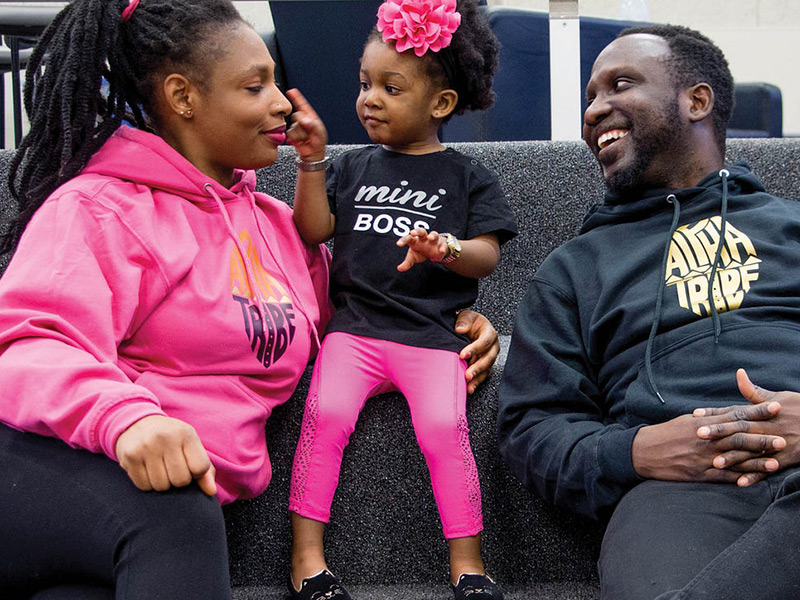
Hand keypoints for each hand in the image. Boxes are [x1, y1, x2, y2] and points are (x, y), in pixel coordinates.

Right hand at [115, 415, 216, 496]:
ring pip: (162, 486)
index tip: (190, 466)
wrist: (136, 422)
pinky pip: (144, 486)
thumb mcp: (190, 445)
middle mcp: (166, 438)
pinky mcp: (130, 457)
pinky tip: (147, 469)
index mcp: (186, 433)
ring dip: (162, 483)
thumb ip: (205, 469)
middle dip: (179, 480)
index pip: (200, 468)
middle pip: (181, 480)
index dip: (197, 473)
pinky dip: (147, 484)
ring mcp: (146, 447)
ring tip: (160, 468)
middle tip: (172, 468)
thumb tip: (211, 491)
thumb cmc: (171, 438)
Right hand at [286, 88, 327, 161]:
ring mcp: (297, 127)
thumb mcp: (319, 134)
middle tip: (309, 133)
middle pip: (296, 115)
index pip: (303, 105)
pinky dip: (295, 138)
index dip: (297, 97)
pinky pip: (290, 133)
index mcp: (311, 118)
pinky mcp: (292, 134)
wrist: (312, 155)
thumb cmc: (318, 143)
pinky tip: (300, 141)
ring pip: (293, 126)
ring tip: (305, 139)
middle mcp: (303, 120)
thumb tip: (304, 119)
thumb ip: (312, 125)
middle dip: (302, 124)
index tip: (292, 91)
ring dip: (300, 134)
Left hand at [396, 228, 447, 271]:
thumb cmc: (421, 252)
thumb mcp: (413, 258)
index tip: (398, 244)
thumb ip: (407, 263)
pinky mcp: (442, 245)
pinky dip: (442, 247)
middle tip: (412, 233)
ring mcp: (434, 240)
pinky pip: (443, 245)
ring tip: (430, 238)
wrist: (435, 251)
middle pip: (421, 231)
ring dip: (432, 235)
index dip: (403, 240)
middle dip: (417, 231)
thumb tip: (399, 268)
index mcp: (415, 240)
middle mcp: (424, 238)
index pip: (408, 238)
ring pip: (434, 234)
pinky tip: (441, 251)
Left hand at [455, 310, 498, 393]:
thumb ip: (464, 321)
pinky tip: (469, 388)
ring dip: (477, 378)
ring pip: (487, 369)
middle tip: (467, 375)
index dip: (475, 348)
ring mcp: (490, 357)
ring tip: (468, 385)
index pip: (485, 341)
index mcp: (490, 333)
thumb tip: (460, 329)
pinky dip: (476, 382)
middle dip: (478, 368)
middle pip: (488, 358)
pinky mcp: (485, 366)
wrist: (469, 327)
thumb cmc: (469, 322)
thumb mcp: (466, 316)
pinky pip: (483, 376)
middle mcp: (493, 347)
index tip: (462, 355)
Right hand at [632, 413, 779, 483]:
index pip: (734, 415)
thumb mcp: (686, 421)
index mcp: (703, 423)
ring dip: (756, 461)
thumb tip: (728, 413)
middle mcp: (705, 440)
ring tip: (776, 462)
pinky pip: (722, 476)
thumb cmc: (665, 434)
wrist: (644, 451)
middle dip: (761, 438)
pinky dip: (738, 478)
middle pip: (738, 438)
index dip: (756, 412)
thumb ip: (708, 418)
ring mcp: (703, 458)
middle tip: (782, 437)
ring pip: (734, 459)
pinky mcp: (699, 474)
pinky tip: (753, 480)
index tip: (774, 407)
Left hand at [693, 368, 799, 485]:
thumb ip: (754, 391)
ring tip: (715, 463)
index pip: (733, 411)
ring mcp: (776, 443)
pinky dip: (755, 475)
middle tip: (698, 435)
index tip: (694, 414)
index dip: (714, 413)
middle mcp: (767, 427)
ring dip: (734, 457)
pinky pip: (768, 469)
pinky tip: (740, 482)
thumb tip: (738, 373)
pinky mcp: (786, 458)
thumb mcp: (778, 397)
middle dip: (719, 432)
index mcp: (761, 412)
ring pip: (751, 451)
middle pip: (739, 429)